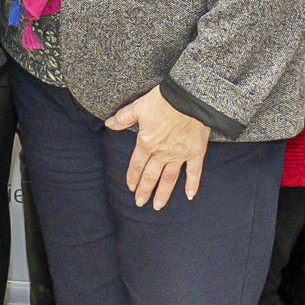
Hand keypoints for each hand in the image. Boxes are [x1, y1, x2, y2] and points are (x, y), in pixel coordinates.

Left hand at [106, 85, 209, 209]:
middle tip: (140, 203)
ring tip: (157, 206)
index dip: (133, 177)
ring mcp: (179, 155)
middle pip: (151, 176)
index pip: (137, 165)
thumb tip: (109, 124)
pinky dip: (192, 185)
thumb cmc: (164, 100)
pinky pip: (194, 172)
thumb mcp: (139, 106)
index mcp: (147, 142)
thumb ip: (124, 117)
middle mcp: (162, 153)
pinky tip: (190, 196)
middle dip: (144, 191)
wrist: (189, 98)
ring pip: (169, 179)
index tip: (131, 188)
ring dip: (163, 194)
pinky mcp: (195, 153)